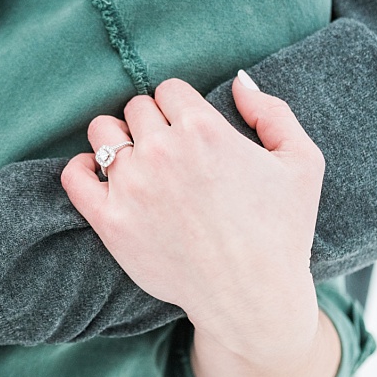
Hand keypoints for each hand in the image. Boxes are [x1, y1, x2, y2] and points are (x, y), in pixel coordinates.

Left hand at [61, 73, 324, 360]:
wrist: (251, 296)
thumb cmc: (282, 232)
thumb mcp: (302, 162)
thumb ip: (272, 112)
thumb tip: (238, 80)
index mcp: (203, 129)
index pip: (169, 90)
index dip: (178, 108)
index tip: (186, 131)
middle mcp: (162, 151)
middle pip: (135, 109)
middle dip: (150, 124)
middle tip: (165, 152)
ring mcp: (131, 186)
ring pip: (102, 133)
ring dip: (115, 140)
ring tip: (133, 162)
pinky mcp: (110, 221)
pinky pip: (74, 177)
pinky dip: (81, 169)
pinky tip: (97, 175)